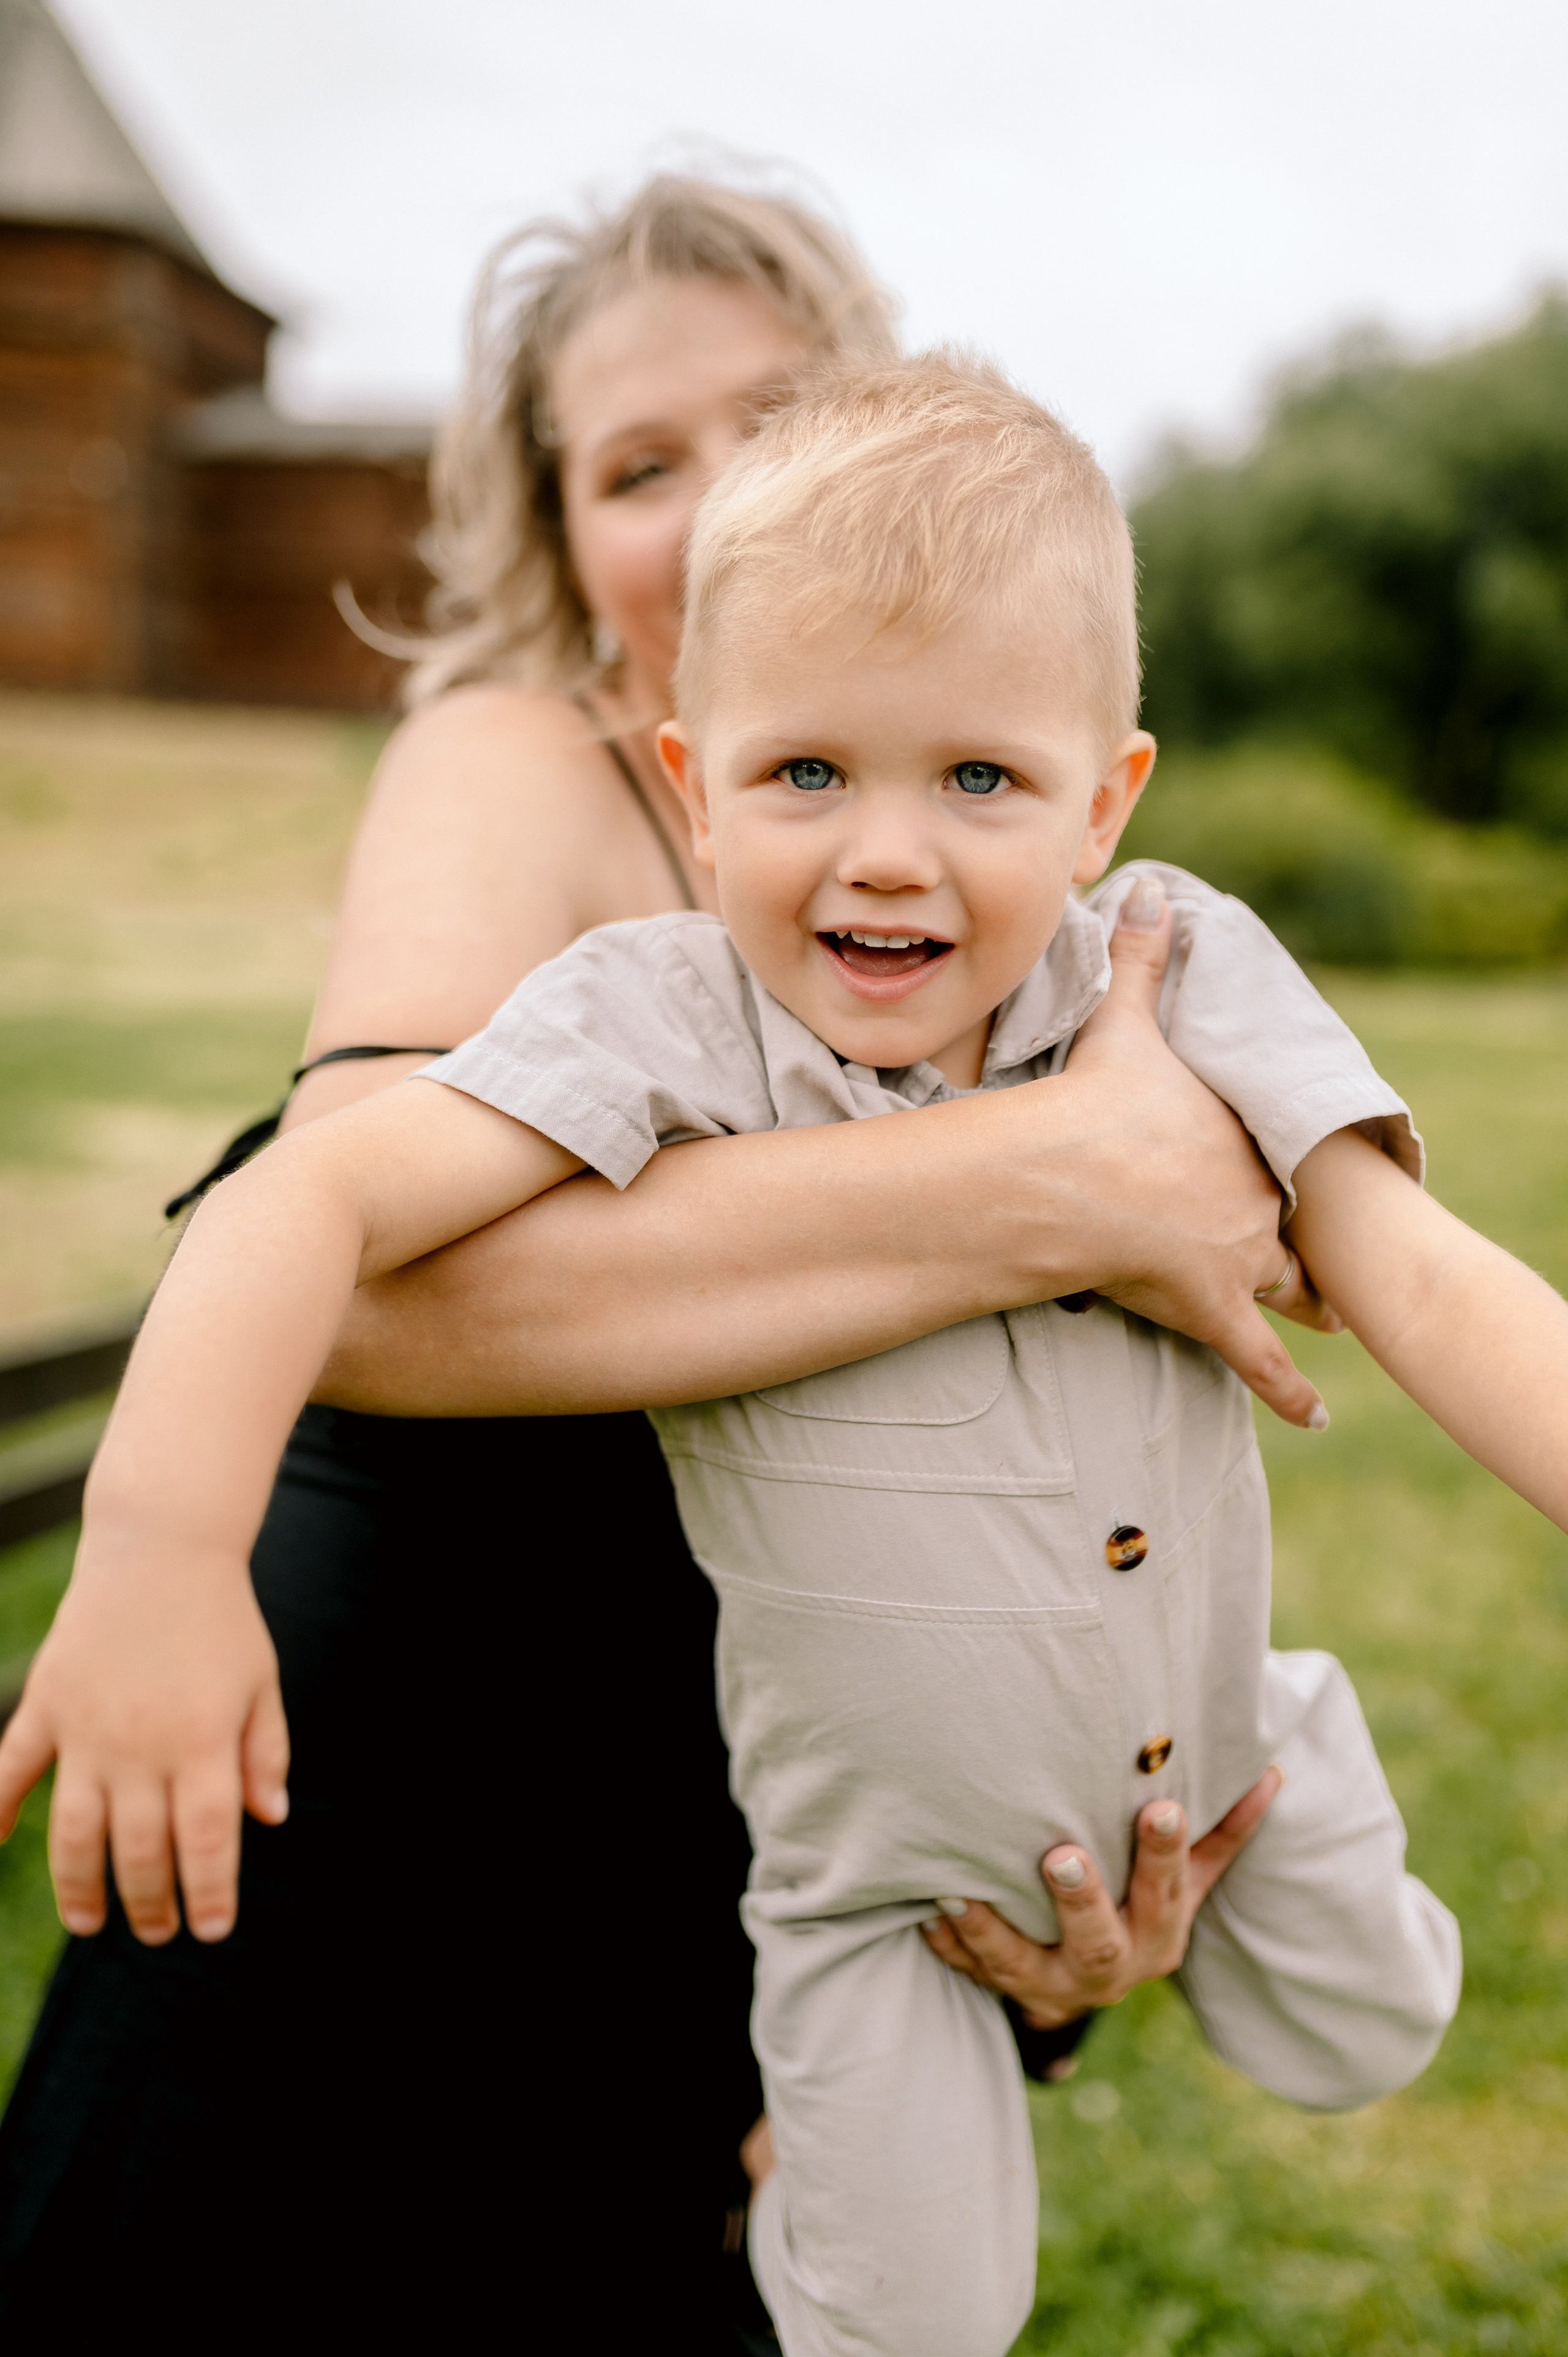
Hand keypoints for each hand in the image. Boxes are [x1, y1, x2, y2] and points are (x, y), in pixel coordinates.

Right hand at [0, 1534, 288, 1944]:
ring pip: (74, 1833)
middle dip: (150, 1903)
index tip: (212, 1929)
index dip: (210, 1894)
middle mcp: (141, 1746)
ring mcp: (86, 1729)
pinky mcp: (46, 1705)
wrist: (161, 1547)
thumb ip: (266, 1754)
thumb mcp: (262, 1683)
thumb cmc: (220, 1620)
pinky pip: (9, 1769)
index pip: (207, 1842)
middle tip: (156, 1933)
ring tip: (90, 1923)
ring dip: (80, 1887)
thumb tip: (271, 1820)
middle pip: (141, 1850)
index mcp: (203, 1742)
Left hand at [920, 1768, 1281, 2024]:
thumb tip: (1270, 1773)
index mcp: (1160, 1934)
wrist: (1083, 1986)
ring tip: (961, 1891)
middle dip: (1081, 1902)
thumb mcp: (1187, 1882)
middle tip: (1061, 1856)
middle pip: (1099, 1942)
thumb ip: (1221, 1834)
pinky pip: (972, 1972)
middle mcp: (1111, 1969)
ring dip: (992, 1930)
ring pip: (1021, 1967)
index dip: (1166, 1853)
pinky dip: (949, 1946)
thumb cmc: (1140, 1908)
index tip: (1161, 1807)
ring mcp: (1053, 1987)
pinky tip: (925, 1915)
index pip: (1170, 1891)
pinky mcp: (1005, 1989)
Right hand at [1064, 883, 1331, 1424]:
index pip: (1272, 1150)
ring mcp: (1237, 1259)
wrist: (1073, 1175)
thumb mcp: (1125, 1021)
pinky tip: (1316, 1418)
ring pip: (1287, 1287)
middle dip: (1306, 1235)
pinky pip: (1259, 1360)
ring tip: (1337, 1318)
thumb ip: (1140, 957)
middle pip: (1288, 1221)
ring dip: (1311, 1303)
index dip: (1285, 1161)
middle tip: (1331, 1247)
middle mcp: (1251, 1199)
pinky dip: (1288, 1391)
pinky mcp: (1214, 1311)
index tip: (1302, 1166)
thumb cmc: (1097, 1102)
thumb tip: (1150, 887)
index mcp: (1236, 1135)